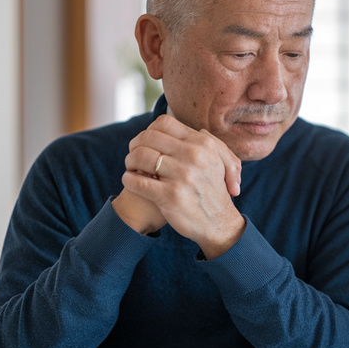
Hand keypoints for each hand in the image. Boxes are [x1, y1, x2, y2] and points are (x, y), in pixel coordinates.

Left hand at [119, 114, 245, 257]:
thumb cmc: (214, 191)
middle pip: (149, 137)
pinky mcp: (171, 196)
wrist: (220, 224)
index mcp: (203, 145)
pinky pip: (138, 181)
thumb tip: (192, 129)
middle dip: (135, 145)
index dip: (149, 131)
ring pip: (140, 157)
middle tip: (133, 156)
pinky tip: (130, 181)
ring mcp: (182, 176)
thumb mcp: (219, 161)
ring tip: (132, 169)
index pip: (164, 123)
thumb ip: (206, 143)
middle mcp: (194, 157)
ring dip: (130, 162)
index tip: (145, 143)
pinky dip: (129, 179)